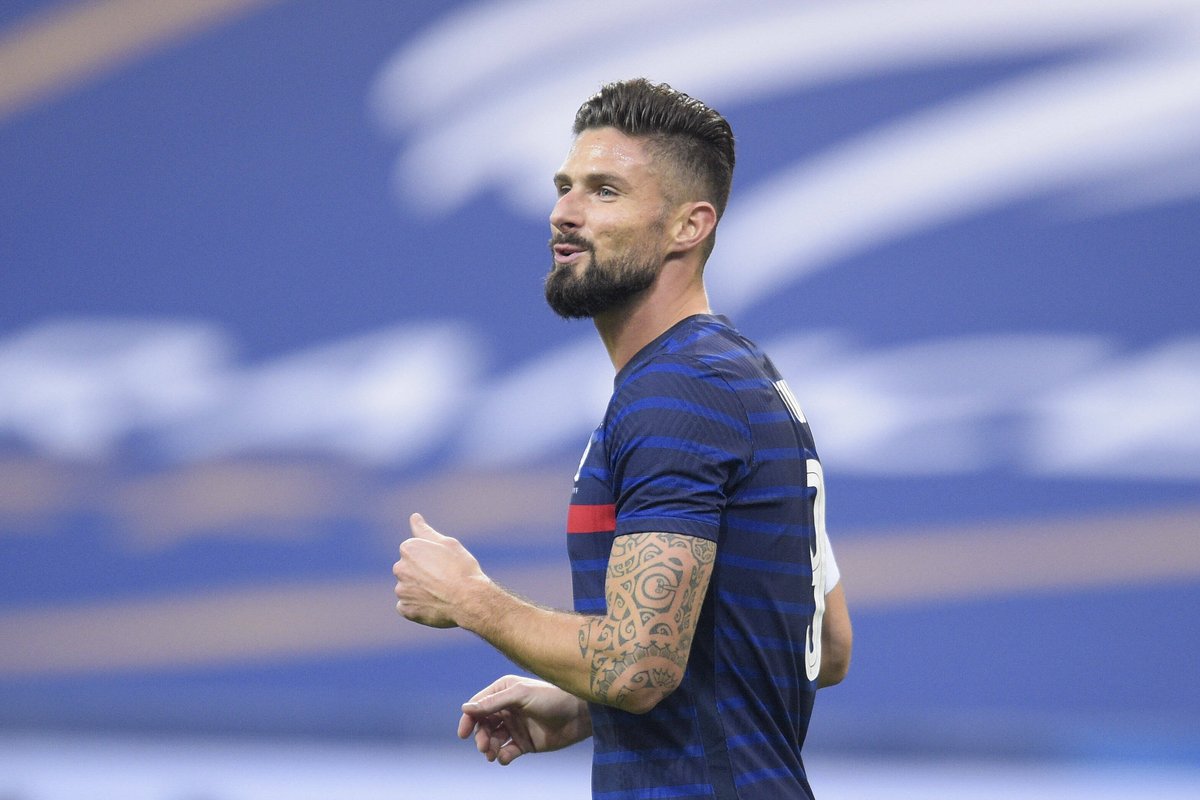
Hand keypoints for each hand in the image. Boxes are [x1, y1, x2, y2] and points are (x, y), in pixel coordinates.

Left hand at [393, 513, 484, 627]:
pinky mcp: (405, 609)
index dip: (431, 559)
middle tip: (444, 579)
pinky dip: (418, 606)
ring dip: (420, 590)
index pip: (413, 552)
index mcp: (408, 549)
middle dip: (422, 574)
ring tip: (441, 593)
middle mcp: (400, 568)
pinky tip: (434, 604)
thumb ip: (425, 531)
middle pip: (409, 570)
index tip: (444, 564)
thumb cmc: (461, 568)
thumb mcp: (447, 543)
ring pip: (408, 588)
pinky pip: (408, 606)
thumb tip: (414, 517)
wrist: (469, 599)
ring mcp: (401, 590)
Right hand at [458, 675, 591, 764]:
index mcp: (504, 692)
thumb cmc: (551, 698)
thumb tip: (466, 708)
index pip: (478, 706)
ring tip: (493, 753)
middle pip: (483, 725)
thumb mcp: (520, 695)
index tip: (463, 733)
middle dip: (480, 736)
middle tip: (485, 747)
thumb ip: (493, 702)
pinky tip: (506, 757)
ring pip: (493, 740)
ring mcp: (516, 726)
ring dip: (489, 748)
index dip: (468, 719)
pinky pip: (506, 752)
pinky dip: (503, 756)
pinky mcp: (525, 743)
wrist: (579, 715)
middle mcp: (508, 709)